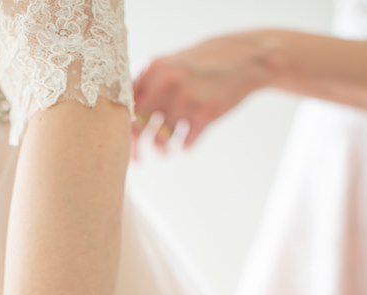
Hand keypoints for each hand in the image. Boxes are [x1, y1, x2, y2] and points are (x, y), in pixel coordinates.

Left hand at [133, 31, 277, 150]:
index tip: (125, 145)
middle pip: (139, 126)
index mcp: (153, 68)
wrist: (244, 60)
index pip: (127, 105)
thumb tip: (127, 120)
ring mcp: (186, 99)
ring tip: (165, 152)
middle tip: (139, 160)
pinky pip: (186, 145)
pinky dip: (185, 147)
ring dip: (163, 150)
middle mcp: (166, 83)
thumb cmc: (201, 65)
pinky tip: (187, 141)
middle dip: (136, 148)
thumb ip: (148, 85)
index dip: (122, 129)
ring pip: (163, 139)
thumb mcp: (171, 65)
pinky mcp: (205, 115)